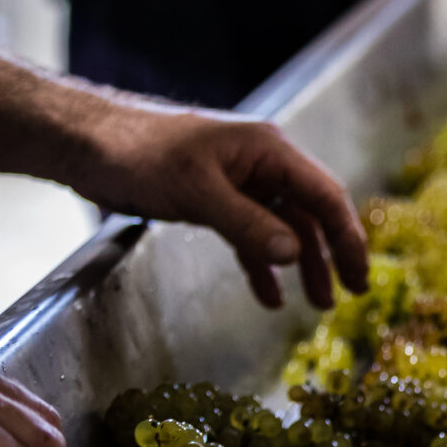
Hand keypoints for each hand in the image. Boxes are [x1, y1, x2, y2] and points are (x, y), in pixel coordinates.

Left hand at [72, 104, 370, 310]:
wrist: (86, 143)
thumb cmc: (140, 155)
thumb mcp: (197, 191)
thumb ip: (248, 224)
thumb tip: (295, 255)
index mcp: (269, 150)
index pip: (324, 195)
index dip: (347, 236)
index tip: (359, 275)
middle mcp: (263, 163)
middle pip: (311, 212)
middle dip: (331, 254)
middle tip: (350, 293)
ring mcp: (240, 181)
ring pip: (284, 226)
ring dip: (300, 264)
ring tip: (316, 303)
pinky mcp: (216, 198)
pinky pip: (252, 234)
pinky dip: (261, 263)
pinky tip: (268, 295)